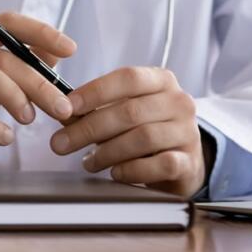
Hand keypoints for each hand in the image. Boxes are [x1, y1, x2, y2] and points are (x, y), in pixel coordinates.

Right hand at [0, 12, 76, 148]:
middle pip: (0, 54)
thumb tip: (54, 59)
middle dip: (37, 81)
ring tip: (28, 120)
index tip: (70, 48)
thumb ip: (10, 69)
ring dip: (13, 96)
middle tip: (60, 107)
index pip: (5, 22)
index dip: (40, 32)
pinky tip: (3, 137)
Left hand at [49, 67, 206, 197]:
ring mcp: (187, 132)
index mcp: (161, 81)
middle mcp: (178, 102)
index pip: (127, 78)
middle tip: (61, 143)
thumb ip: (94, 110)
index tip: (66, 106)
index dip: (94, 91)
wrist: (179, 162)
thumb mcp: (122, 112)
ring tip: (88, 162)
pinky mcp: (190, 161)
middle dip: (89, 128)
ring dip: (107, 152)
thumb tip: (62, 112)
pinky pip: (160, 164)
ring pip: (143, 138)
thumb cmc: (142, 131)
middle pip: (130, 111)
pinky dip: (132, 170)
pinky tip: (115, 173)